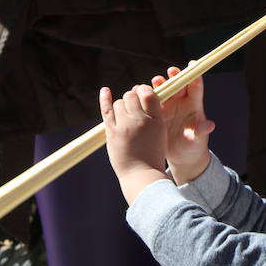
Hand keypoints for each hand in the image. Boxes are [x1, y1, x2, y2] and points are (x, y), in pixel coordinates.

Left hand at [100, 84, 170, 204]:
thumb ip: (153, 115)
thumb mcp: (160, 133)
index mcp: (156, 120)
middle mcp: (141, 120)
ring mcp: (125, 126)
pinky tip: (105, 91)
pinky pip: (107, 110)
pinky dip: (105, 99)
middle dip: (131, 98)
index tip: (141, 95)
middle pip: (131, 96)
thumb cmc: (151, 155)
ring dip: (121, 105)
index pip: (148, 93)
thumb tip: (140, 96)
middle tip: (131, 107)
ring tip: (124, 117)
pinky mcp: (112, 133)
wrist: (141, 175)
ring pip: (119, 102)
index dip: (143, 91)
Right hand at [151, 66, 214, 183]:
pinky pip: (150, 100)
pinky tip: (140, 93)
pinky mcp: (156, 113)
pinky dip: (145, 95)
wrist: (180, 157)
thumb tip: (209, 125)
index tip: (193, 64)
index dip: (195, 74)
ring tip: (155, 82)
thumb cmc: (193, 148)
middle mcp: (181, 102)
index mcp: (194, 105)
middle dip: (174, 76)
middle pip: (178, 84)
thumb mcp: (197, 141)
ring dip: (159, 84)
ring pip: (163, 90)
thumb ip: (200, 131)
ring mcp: (168, 106)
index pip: (195, 86)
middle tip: (171, 72)